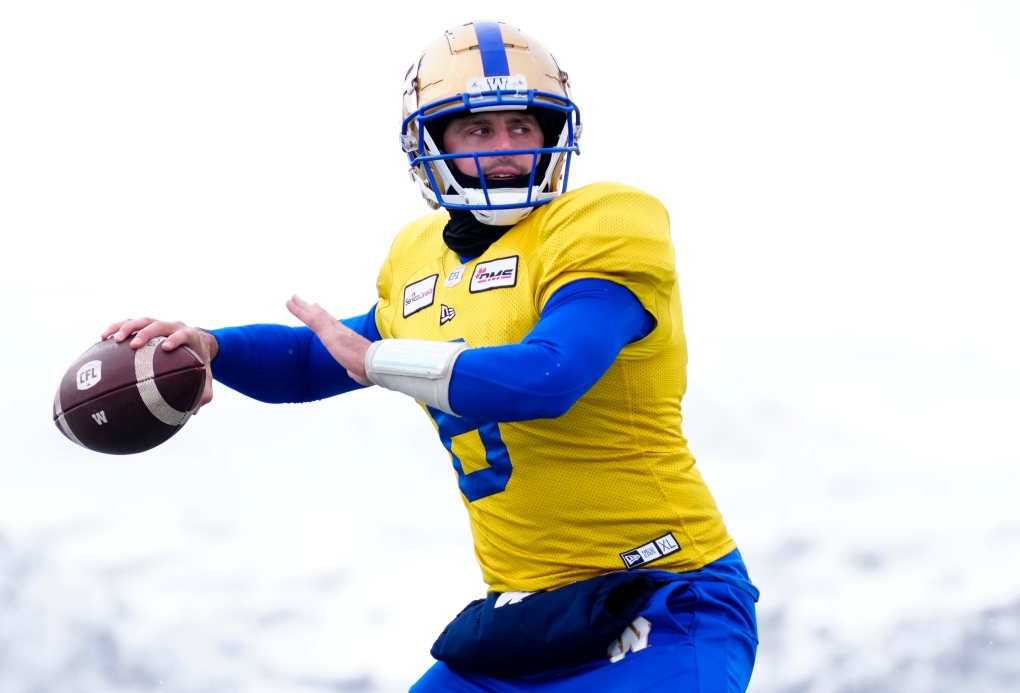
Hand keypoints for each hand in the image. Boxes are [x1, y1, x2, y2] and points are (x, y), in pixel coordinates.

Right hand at [101, 317, 217, 411]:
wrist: (197, 341)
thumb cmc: (199, 361)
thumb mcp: (206, 374)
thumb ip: (205, 391)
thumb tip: (195, 410)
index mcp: (190, 336)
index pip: (184, 334)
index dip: (176, 339)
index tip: (166, 348)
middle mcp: (173, 327)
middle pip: (159, 325)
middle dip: (146, 333)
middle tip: (134, 345)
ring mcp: (159, 324)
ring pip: (142, 321)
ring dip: (127, 328)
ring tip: (114, 340)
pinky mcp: (146, 325)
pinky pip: (129, 322)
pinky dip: (116, 327)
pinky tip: (102, 338)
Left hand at [285, 295, 372, 385]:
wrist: (373, 363)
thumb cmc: (369, 368)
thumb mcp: (360, 369)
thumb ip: (355, 370)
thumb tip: (354, 373)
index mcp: (348, 338)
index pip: (333, 324)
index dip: (325, 317)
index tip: (318, 308)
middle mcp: (341, 330)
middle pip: (323, 316)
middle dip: (312, 308)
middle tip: (303, 301)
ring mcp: (333, 330)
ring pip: (314, 315)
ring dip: (301, 306)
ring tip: (292, 298)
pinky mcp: (327, 333)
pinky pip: (309, 319)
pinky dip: (298, 310)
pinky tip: (289, 303)